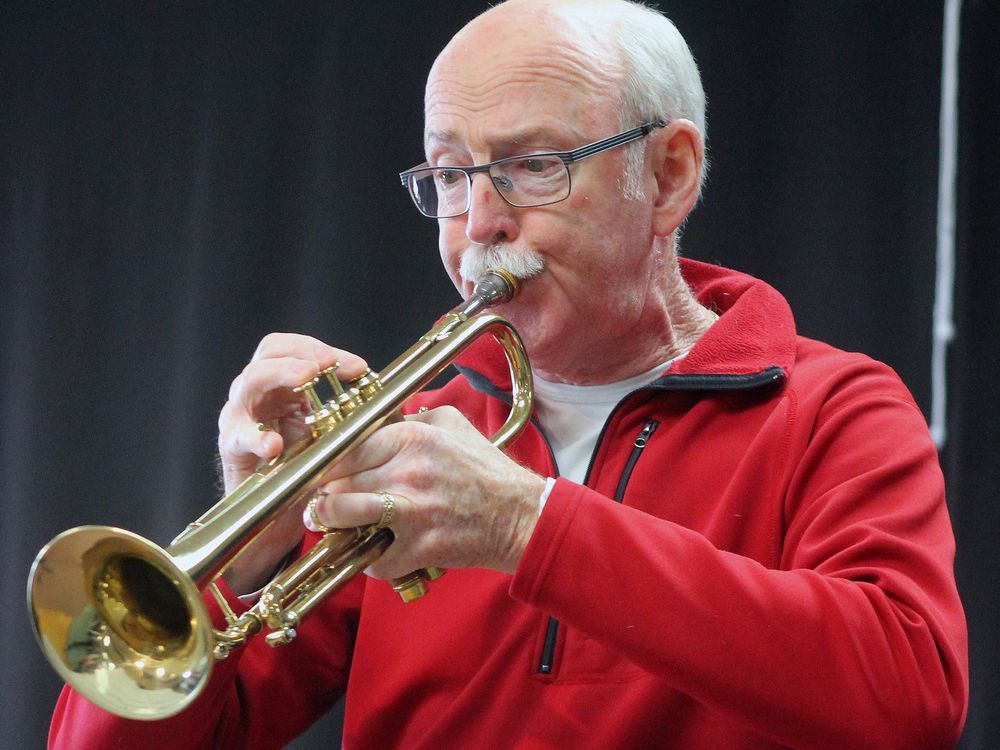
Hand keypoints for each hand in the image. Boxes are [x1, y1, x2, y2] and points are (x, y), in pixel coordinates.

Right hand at [216, 332, 368, 593]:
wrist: (276, 521)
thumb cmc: (307, 473)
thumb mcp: (333, 439)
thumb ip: (352, 417)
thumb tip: (391, 401)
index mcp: (284, 387)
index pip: (298, 349)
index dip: (324, 350)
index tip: (358, 367)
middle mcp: (260, 395)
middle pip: (269, 353)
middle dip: (302, 354)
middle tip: (326, 365)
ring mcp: (241, 418)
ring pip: (248, 382)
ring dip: (278, 375)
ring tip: (304, 379)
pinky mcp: (232, 449)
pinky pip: (238, 435)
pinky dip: (255, 436)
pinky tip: (275, 444)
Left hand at [308, 405, 545, 576]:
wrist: (521, 515)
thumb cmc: (487, 471)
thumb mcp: (452, 425)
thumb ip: (412, 418)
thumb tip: (378, 423)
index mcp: (413, 438)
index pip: (345, 445)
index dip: (325, 460)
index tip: (317, 469)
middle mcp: (408, 471)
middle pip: (337, 480)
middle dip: (323, 490)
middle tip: (319, 497)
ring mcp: (412, 511)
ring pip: (342, 514)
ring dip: (330, 520)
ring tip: (329, 521)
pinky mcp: (420, 547)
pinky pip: (374, 559)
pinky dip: (369, 560)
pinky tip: (374, 553)